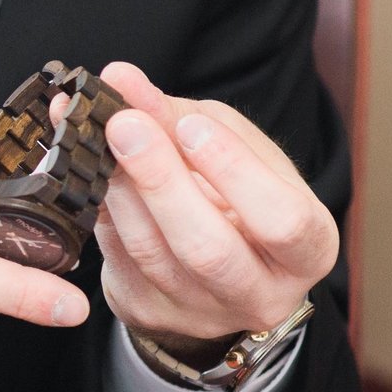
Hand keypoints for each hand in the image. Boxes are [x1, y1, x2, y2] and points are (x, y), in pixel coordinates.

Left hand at [88, 61, 336, 359]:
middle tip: (124, 124)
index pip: (283, 220)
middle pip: (208, 248)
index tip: (191, 126)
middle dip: (161, 181)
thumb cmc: (233, 191)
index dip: (235, 173)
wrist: (210, 255)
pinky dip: (98, 208)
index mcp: (306, 248)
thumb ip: (179, 114)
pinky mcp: (151, 312)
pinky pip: (117, 259)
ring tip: (98, 138)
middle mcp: (261, 292)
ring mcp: (203, 312)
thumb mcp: (226, 147)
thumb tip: (121, 79)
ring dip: (119, 189)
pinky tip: (84, 169)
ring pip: (152, 254)